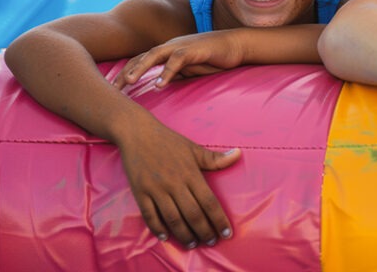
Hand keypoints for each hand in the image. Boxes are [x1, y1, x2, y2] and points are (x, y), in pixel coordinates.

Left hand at [113, 31, 245, 88]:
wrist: (237, 45)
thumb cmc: (214, 58)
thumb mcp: (190, 69)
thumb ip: (174, 74)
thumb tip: (158, 86)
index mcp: (167, 51)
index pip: (140, 61)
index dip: (125, 73)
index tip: (112, 89)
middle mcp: (170, 46)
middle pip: (142, 57)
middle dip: (125, 72)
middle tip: (111, 88)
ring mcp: (182, 46)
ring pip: (155, 55)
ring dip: (140, 68)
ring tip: (129, 83)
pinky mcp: (195, 49)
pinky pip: (177, 60)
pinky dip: (167, 72)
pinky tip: (159, 85)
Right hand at [116, 117, 240, 247]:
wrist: (138, 133)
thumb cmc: (169, 141)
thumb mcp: (194, 148)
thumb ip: (215, 158)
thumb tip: (239, 154)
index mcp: (190, 173)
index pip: (209, 201)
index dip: (219, 219)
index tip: (227, 232)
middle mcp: (174, 183)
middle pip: (193, 214)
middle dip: (204, 231)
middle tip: (212, 241)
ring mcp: (156, 189)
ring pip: (173, 219)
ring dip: (184, 235)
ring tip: (193, 243)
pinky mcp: (140, 192)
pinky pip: (150, 216)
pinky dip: (158, 228)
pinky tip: (166, 237)